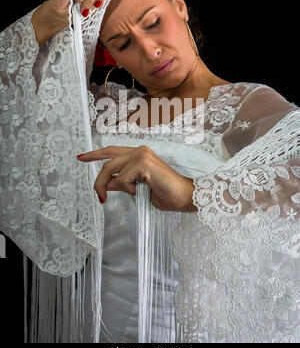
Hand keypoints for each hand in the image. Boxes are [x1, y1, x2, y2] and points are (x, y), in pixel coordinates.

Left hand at [77, 145, 196, 212]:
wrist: (184, 197)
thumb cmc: (165, 193)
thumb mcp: (136, 189)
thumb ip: (121, 182)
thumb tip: (105, 183)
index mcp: (139, 154)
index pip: (112, 151)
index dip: (95, 154)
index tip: (81, 157)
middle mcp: (139, 150)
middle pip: (107, 162)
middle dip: (99, 181)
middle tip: (99, 197)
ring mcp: (141, 155)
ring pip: (112, 171)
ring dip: (117, 187)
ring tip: (134, 193)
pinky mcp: (143, 163)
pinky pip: (122, 180)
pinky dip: (129, 189)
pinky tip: (144, 189)